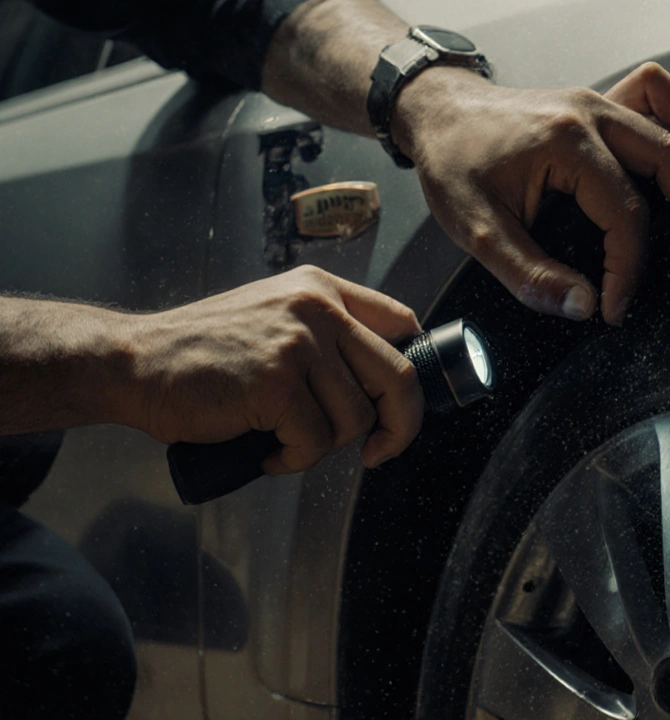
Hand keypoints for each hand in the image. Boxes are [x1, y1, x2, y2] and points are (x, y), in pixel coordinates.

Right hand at [125, 266, 423, 472]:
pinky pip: (316, 443)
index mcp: (321, 289)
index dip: (413, 373)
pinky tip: (266, 452)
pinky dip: (293, 461)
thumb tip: (380, 387)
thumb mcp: (274, 318)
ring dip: (324, 447)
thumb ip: (325, 337)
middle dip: (400, 426)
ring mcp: (298, 343)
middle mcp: (317, 308)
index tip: (400, 407)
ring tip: (285, 442)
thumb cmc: (203, 353)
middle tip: (379, 451)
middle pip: (399, 376)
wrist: (133, 362)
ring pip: (355, 419)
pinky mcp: (277, 382)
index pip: (401, 323)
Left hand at [392, 62, 669, 325]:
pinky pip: (656, 98)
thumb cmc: (452, 161)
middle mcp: (590, 114)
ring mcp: (598, 103)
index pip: (625, 214)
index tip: (614, 305)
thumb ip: (530, 275)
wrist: (436, 112)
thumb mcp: (477, 231)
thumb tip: (582, 305)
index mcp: (565, 143)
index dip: (627, 270)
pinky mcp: (598, 103)